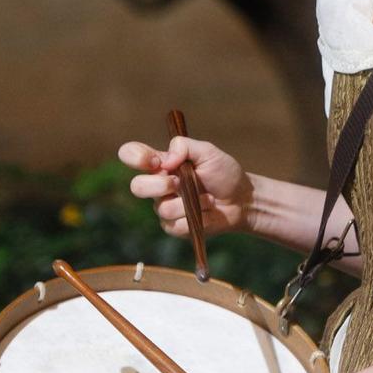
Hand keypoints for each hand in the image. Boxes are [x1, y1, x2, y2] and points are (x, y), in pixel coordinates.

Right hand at [118, 134, 251, 238]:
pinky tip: (206, 212)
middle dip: (160, 185)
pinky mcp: (173, 226)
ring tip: (207, 198)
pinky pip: (175, 225)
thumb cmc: (224, 173)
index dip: (136, 157)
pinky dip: (196, 217)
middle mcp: (157, 184)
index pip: (132, 154)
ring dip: (190, 202)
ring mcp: (164, 207)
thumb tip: (165, 160)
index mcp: (161, 162)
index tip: (156, 161)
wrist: (241, 200)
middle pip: (136, 187)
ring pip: (162, 208)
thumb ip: (185, 146)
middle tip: (181, 182)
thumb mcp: (208, 152)